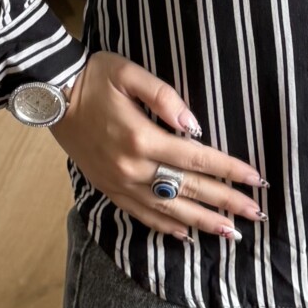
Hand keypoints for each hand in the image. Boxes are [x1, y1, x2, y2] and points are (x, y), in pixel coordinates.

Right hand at [48, 50, 268, 241]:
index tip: (256, 179)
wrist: (51, 95)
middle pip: (189, 189)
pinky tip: (185, 234)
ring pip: (168, 209)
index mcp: (142, 138)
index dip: (230, 170)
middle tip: (256, 214)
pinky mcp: (108, 189)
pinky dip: (165, 226)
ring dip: (202, 222)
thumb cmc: (94, 77)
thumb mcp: (129, 73)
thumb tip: (195, 125)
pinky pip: (141, 214)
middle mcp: (133, 168)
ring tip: (231, 233)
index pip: (198, 160)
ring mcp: (119, 183)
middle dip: (226, 202)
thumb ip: (165, 97)